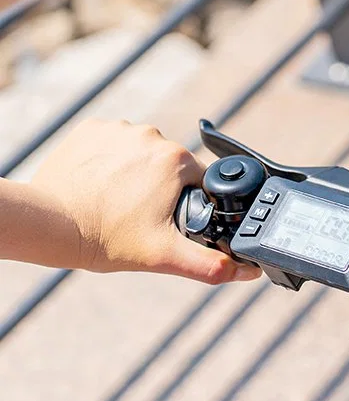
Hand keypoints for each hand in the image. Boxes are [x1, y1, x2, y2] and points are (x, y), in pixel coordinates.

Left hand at [27, 119, 258, 283]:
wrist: (50, 225)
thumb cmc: (105, 238)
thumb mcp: (164, 255)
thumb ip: (210, 264)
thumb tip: (247, 272)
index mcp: (177, 161)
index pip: (200, 180)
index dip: (188, 202)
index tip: (165, 219)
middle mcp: (152, 136)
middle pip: (171, 165)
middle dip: (162, 187)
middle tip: (140, 214)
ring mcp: (120, 129)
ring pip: (142, 153)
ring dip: (136, 172)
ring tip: (117, 200)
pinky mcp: (93, 129)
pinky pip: (113, 142)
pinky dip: (110, 160)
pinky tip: (100, 183)